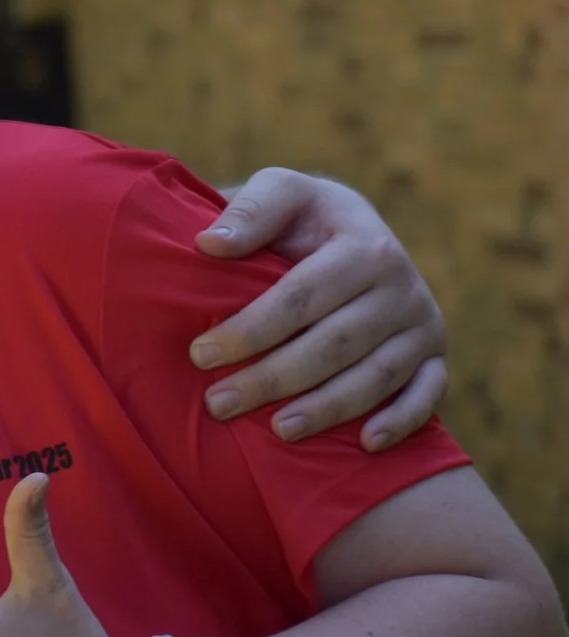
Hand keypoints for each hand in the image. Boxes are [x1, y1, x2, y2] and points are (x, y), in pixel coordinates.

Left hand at [191, 168, 447, 447]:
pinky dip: (401, 421)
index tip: (200, 354)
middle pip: (334, 344)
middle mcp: (403, 286)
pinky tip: (366, 445)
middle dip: (273, 378)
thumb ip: (250, 211)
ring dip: (326, 409)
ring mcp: (424, 324)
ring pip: (375, 377)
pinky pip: (427, 394)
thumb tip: (210, 245)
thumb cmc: (304, 216)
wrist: (357, 228)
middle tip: (218, 403)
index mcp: (365, 244)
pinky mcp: (436, 355)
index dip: (250, 328)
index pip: (300, 297)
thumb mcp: (281, 191)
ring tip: (277, 431)